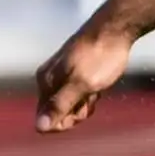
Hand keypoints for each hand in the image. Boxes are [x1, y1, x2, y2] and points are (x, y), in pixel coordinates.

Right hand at [34, 6, 140, 130]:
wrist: (115, 28)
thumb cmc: (99, 57)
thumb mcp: (81, 84)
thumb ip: (59, 105)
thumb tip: (38, 127)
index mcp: (46, 82)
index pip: (44, 119)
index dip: (65, 121)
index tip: (82, 109)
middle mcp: (50, 78)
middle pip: (57, 112)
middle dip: (77, 111)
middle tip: (92, 96)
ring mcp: (62, 74)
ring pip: (71, 103)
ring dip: (86, 102)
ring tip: (97, 87)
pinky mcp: (76, 70)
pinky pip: (79, 93)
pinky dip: (91, 93)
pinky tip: (100, 83)